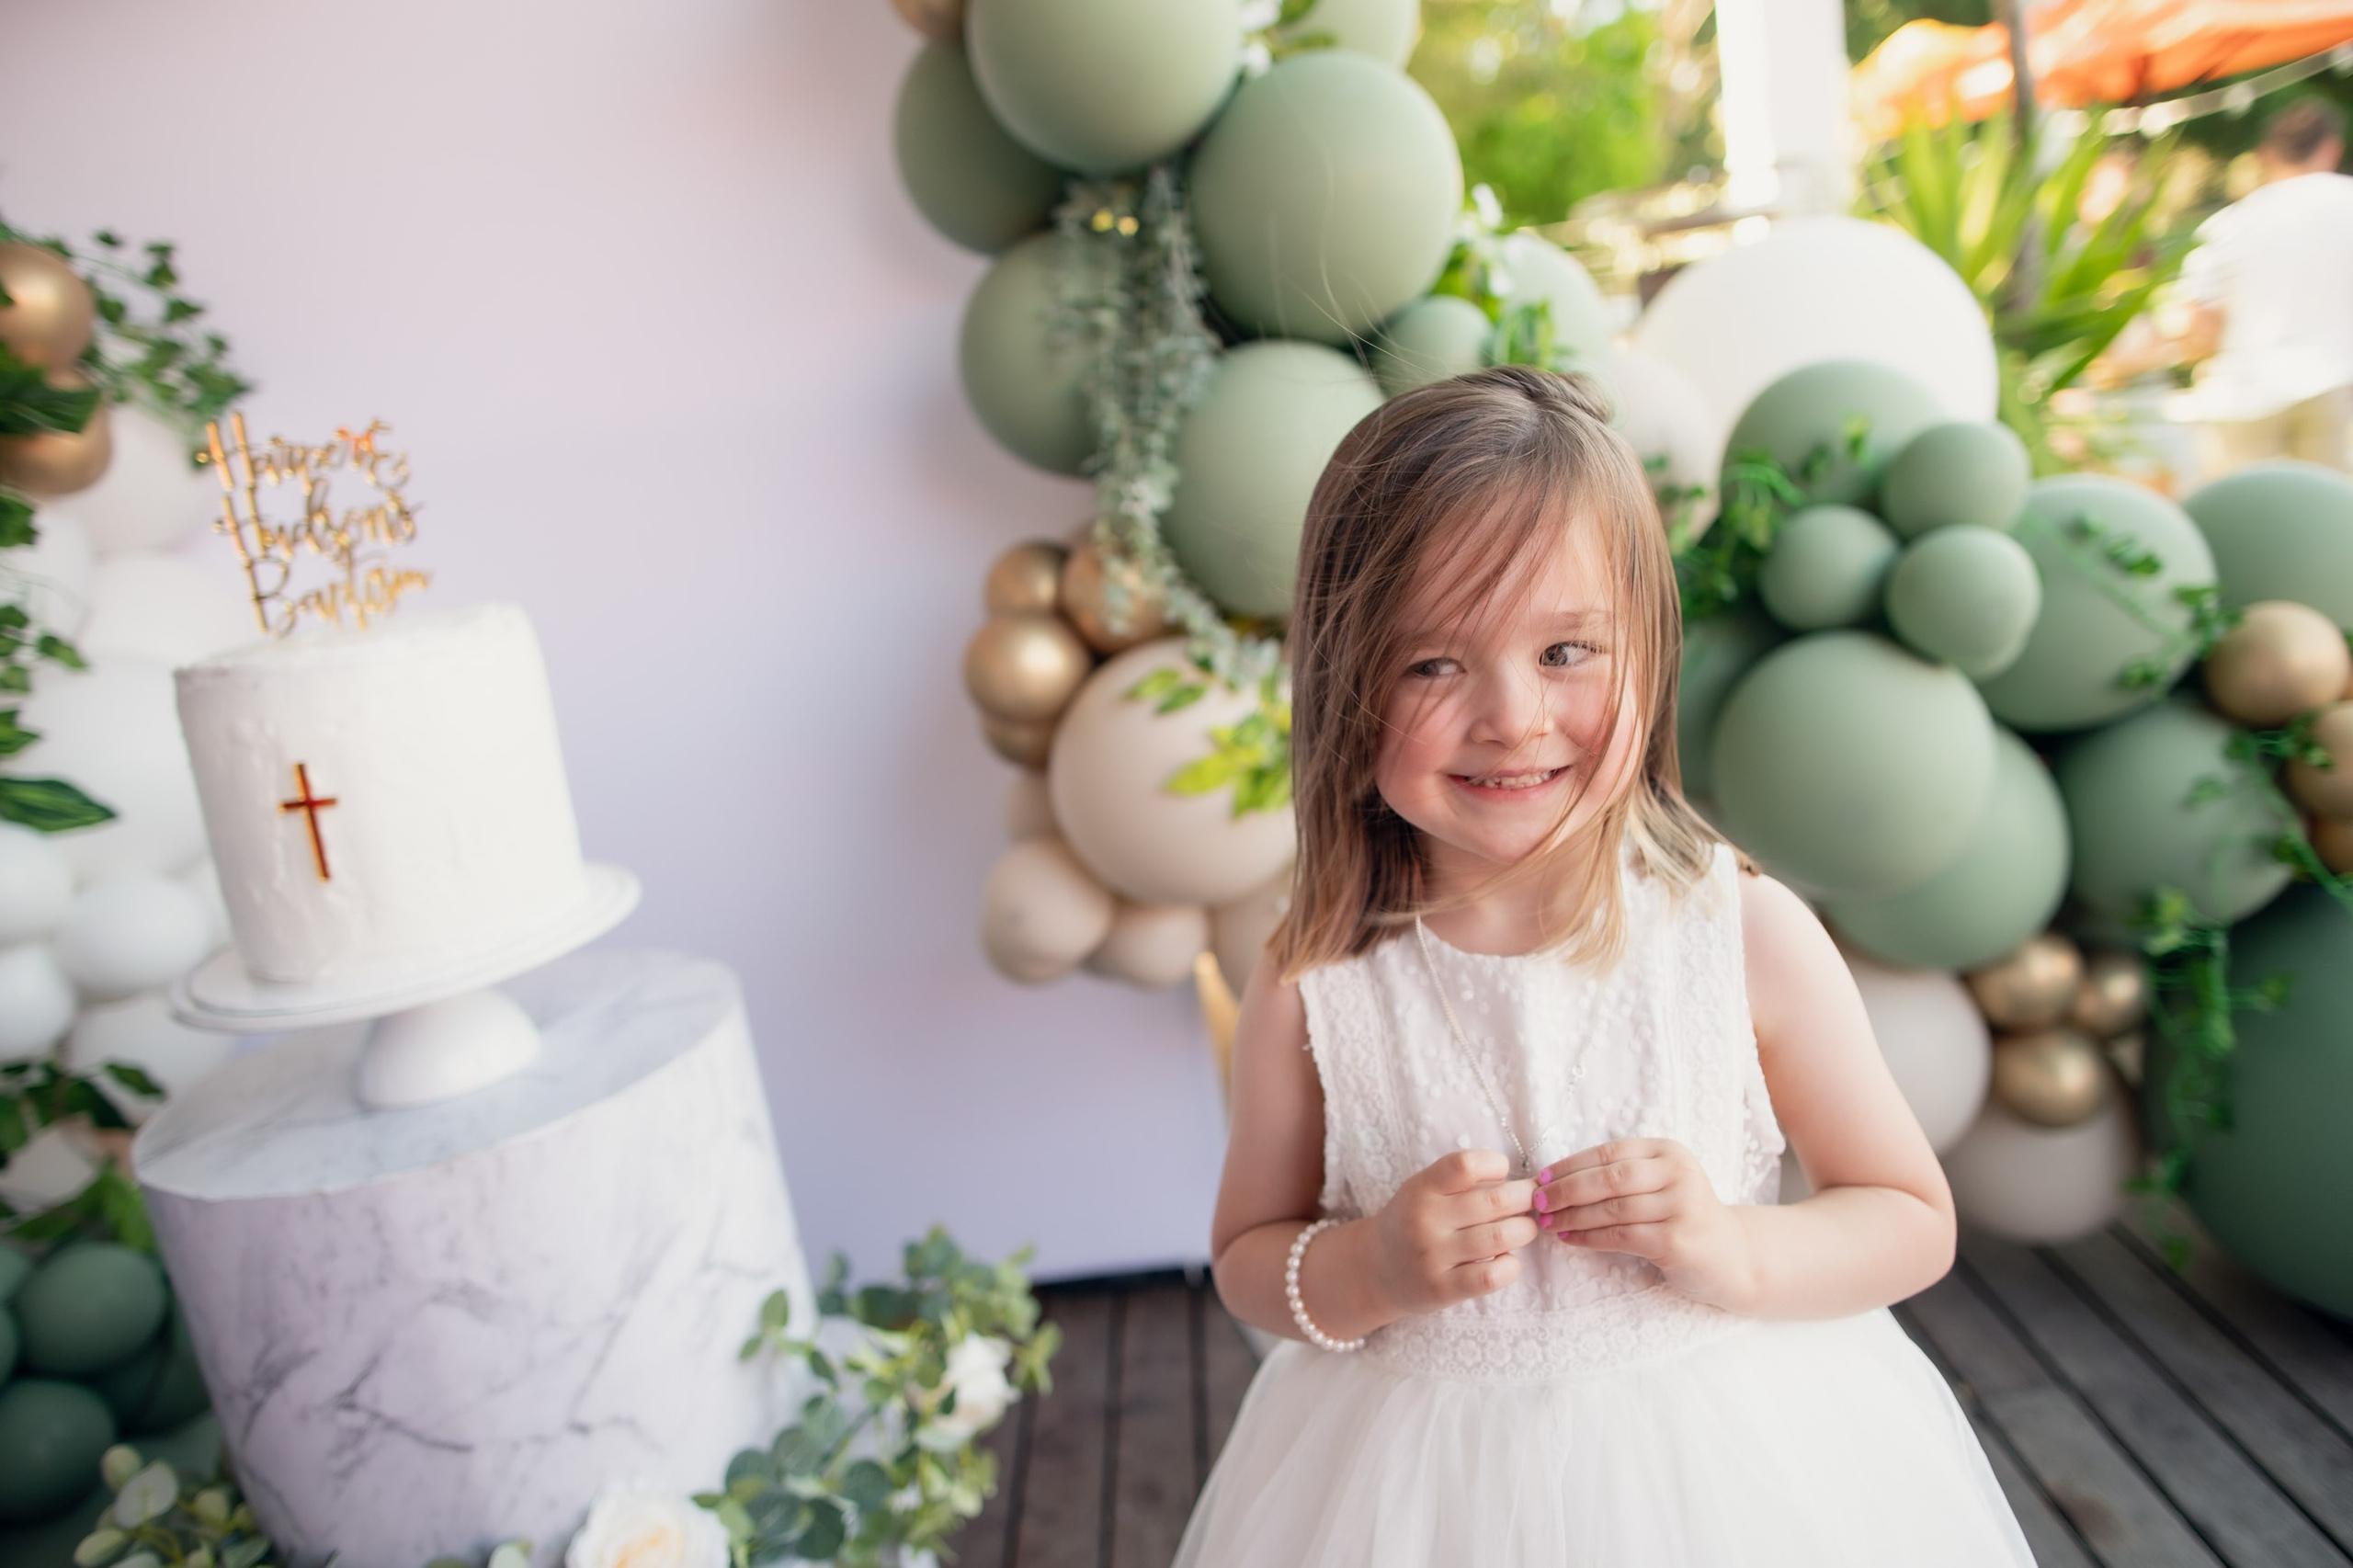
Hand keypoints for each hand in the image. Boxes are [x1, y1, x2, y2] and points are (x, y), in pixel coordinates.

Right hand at [1366, 1149, 1538, 1318]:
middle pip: (1495, 1201)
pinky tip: (1508, 1260)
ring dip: (1525, 1230)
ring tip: (1525, 1228)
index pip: (1466, 1165)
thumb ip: (1460, 1183)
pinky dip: (1511, 1266)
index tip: (1503, 1173)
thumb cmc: (1412, 1223)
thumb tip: (1521, 1181)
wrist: (1376, 1270)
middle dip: (1526, 1197)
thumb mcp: (1422, 1191)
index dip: (1495, 1164)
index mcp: (1420, 1189)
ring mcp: (1432, 1256)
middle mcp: (1424, 1220)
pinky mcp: (1442, 1289)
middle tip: (1533, 1200)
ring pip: (1500, 1237)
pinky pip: (1491, 1277)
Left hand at [1535, 1138, 1758, 1312]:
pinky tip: (1570, 1239)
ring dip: (1573, 1216)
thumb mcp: (1660, 1184)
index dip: (1570, 1164)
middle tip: (1537, 1202)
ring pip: (1613, 1208)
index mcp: (1668, 1151)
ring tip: (1548, 1223)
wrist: (1732, 1256)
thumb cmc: (1682, 1217)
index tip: (1540, 1177)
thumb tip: (1555, 1177)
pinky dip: (1590, 1237)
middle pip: (1609, 1177)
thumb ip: (1622, 1175)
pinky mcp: (1677, 1239)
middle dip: (1566, 1189)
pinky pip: (1622, 1236)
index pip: (1609, 1152)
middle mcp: (1678, 1173)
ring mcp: (1681, 1206)